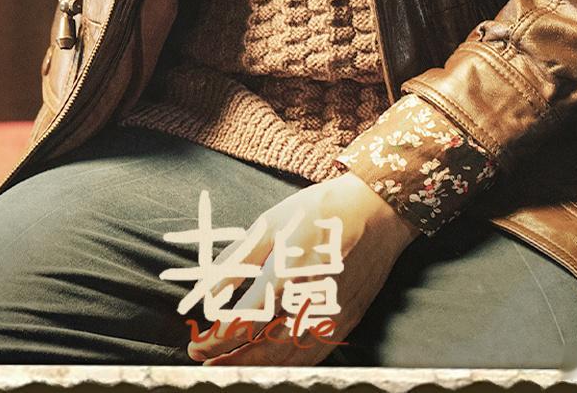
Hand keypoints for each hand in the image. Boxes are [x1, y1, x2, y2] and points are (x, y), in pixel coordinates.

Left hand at [183, 172, 417, 366]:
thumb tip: (210, 295)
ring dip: (255, 365)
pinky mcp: (346, 321)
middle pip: (264, 347)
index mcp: (290, 272)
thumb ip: (238, 260)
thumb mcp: (272, 223)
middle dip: (230, 358)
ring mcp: (333, 316)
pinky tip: (268, 363)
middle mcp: (311, 300)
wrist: (377, 211)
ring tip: (228, 365)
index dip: (219, 338)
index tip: (198, 343)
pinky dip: (286, 364)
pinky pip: (312, 354)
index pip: (246, 319)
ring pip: (287, 357)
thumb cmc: (320, 211)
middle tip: (204, 359)